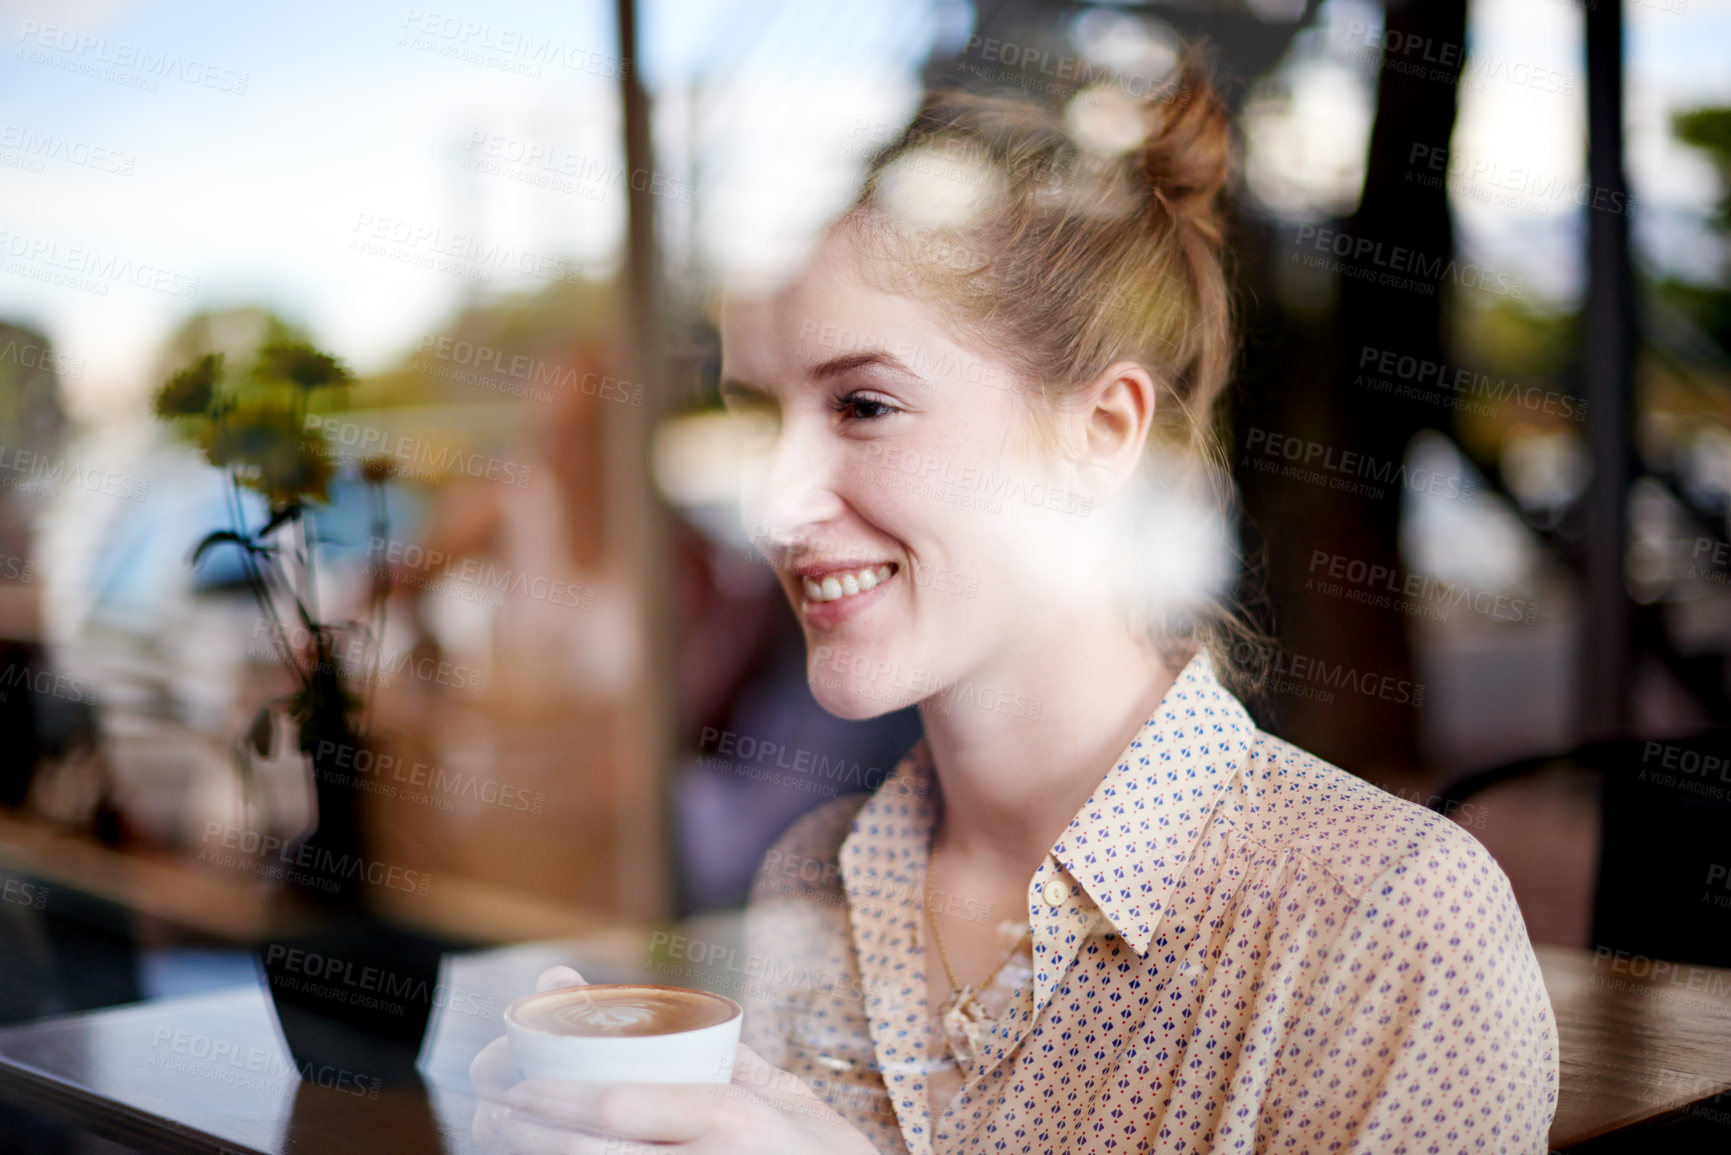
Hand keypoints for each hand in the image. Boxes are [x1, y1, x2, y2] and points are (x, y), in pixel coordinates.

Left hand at [471, 966, 878, 1154]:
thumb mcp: (795, 1102)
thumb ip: (738, 1064)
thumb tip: (681, 1018)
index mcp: (734, 1113)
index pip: (624, 1107)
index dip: (557, 1102)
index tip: (514, 1085)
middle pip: (599, 1151)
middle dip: (533, 1134)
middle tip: (489, 1113)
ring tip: (502, 1139)